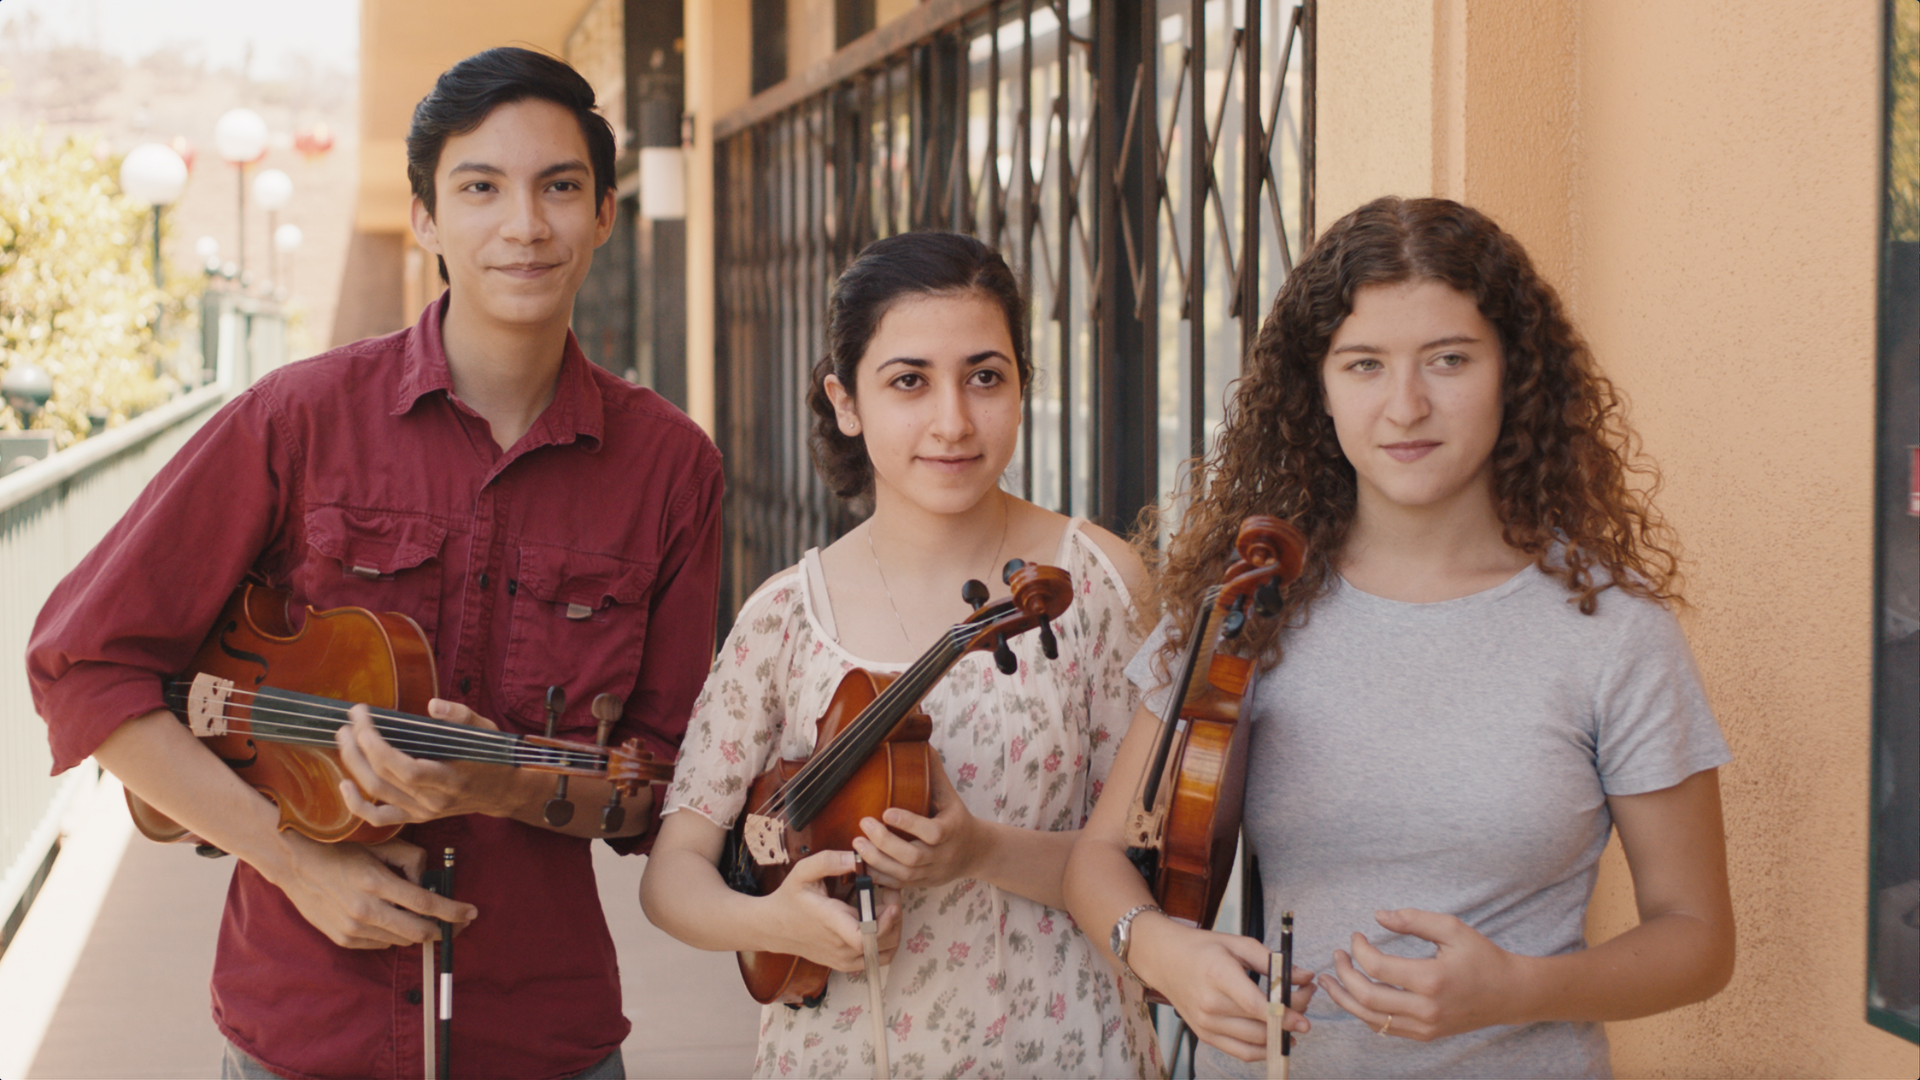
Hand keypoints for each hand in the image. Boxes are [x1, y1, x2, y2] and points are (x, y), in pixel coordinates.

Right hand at [272, 833, 477, 948]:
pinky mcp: (343, 939)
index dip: (453, 911)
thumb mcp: (380, 844)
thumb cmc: (342, 850)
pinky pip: (381, 943)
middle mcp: (365, 910)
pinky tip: (390, 917)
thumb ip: (412, 859)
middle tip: (456, 923)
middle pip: (418, 931)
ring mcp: (352, 929)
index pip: (425, 904)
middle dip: (443, 930)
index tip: (471, 913)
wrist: (296, 865)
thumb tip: (428, 881)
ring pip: (401, 940)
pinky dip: (393, 933)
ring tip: (419, 915)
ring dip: (416, 930)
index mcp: (376, 882)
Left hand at [336, 699, 512, 825]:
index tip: (364, 720)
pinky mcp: (415, 817)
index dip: (377, 747)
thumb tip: (432, 705)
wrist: (501, 792)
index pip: (406, 769)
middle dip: (359, 747)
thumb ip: (461, 716)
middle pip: (383, 778)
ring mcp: (422, 812)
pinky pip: (379, 818)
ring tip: (343, 738)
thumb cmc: (492, 757)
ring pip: (376, 794)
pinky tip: (344, 784)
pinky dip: (356, 805)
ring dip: (353, 765)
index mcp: (451, 779)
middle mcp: (433, 800)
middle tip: (349, 722)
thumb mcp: (485, 731)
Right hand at [766, 849, 901, 972]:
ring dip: (894, 929)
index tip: (891, 903)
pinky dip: (886, 941)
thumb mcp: (803, 872)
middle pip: (884, 942)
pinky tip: (878, 921)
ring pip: (885, 952)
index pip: (863, 937)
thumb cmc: (790, 898)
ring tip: (886, 906)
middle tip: (891, 892)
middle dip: (896, 916)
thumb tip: (856, 858)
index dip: (884, 923)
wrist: (774, 928)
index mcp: (831, 922)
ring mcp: (844, 959)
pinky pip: (877, 958)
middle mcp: (840, 946)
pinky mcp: (846, 964)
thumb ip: (829, 861)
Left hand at [852, 757, 980, 890]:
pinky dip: (878, 877)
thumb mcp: (949, 796)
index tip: (885, 811)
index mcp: (952, 831)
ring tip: (856, 844)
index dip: (909, 823)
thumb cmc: (956, 818)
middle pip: (913, 857)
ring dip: (876, 861)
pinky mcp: (922, 884)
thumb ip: (933, 773)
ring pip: (903, 875)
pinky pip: (898, 886)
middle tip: (863, 824)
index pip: (932, 832)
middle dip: (884, 842)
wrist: (975, 852)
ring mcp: (932, 873)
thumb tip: (920, 742)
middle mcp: (943, 855)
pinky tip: (861, 864)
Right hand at [1130, 915, 1314, 1062]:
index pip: (1256, 1005)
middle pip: (1260, 1024)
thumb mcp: (1237, 944)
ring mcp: (1206, 1023)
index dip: (1285, 1015)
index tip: (1306, 1019)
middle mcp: (1210, 1003)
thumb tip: (1304, 976)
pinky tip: (1276, 1039)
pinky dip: (1262, 1050)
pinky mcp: (1204, 1034)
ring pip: (1254, 1042)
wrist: (1163, 959)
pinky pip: (1240, 1052)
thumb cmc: (1201, 948)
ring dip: (1279, 1035)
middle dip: (1290, 1018)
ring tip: (1293, 1019)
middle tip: (1305, 1001)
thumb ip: (1272, 961)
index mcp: (1219, 975)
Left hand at [1316, 908, 1525, 1040]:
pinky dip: (1364, 1013)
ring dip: (1344, 999)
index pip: (1376, 967)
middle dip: (1343, 974)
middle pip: (1366, 996)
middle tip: (1336, 956)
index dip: (1358, 949)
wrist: (1510, 994)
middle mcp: (1426, 1008)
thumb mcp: (1452, 928)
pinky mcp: (1426, 1035)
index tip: (1356, 936)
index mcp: (1431, 979)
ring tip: (1329, 980)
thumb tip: (1378, 915)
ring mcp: (1425, 1027)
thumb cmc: (1482, 957)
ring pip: (1370, 1018)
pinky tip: (1355, 996)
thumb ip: (1414, 920)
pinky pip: (1385, 1028)